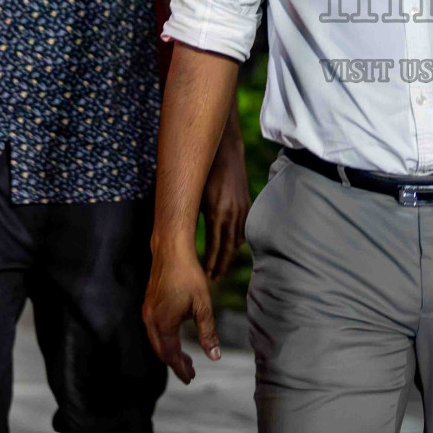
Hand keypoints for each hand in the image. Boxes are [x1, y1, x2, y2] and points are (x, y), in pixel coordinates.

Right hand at [143, 247, 220, 384]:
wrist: (170, 251)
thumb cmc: (189, 276)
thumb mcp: (203, 306)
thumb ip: (208, 333)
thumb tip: (214, 357)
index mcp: (163, 325)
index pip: (171, 356)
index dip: (181, 369)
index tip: (191, 378)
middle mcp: (151, 321)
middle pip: (161, 351)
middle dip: (175, 363)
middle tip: (191, 372)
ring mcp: (147, 312)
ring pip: (156, 341)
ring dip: (170, 351)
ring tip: (186, 358)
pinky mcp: (148, 304)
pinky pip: (154, 330)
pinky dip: (165, 340)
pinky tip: (176, 337)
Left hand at [200, 141, 250, 278]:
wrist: (226, 154)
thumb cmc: (205, 174)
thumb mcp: (196, 196)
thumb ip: (194, 217)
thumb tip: (185, 240)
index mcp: (216, 213)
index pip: (214, 247)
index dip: (210, 263)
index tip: (205, 276)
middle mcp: (232, 214)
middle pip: (228, 248)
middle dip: (221, 265)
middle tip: (214, 279)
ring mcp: (242, 210)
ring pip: (238, 241)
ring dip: (230, 256)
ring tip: (221, 267)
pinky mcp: (248, 205)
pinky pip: (244, 230)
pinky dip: (238, 242)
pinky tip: (231, 248)